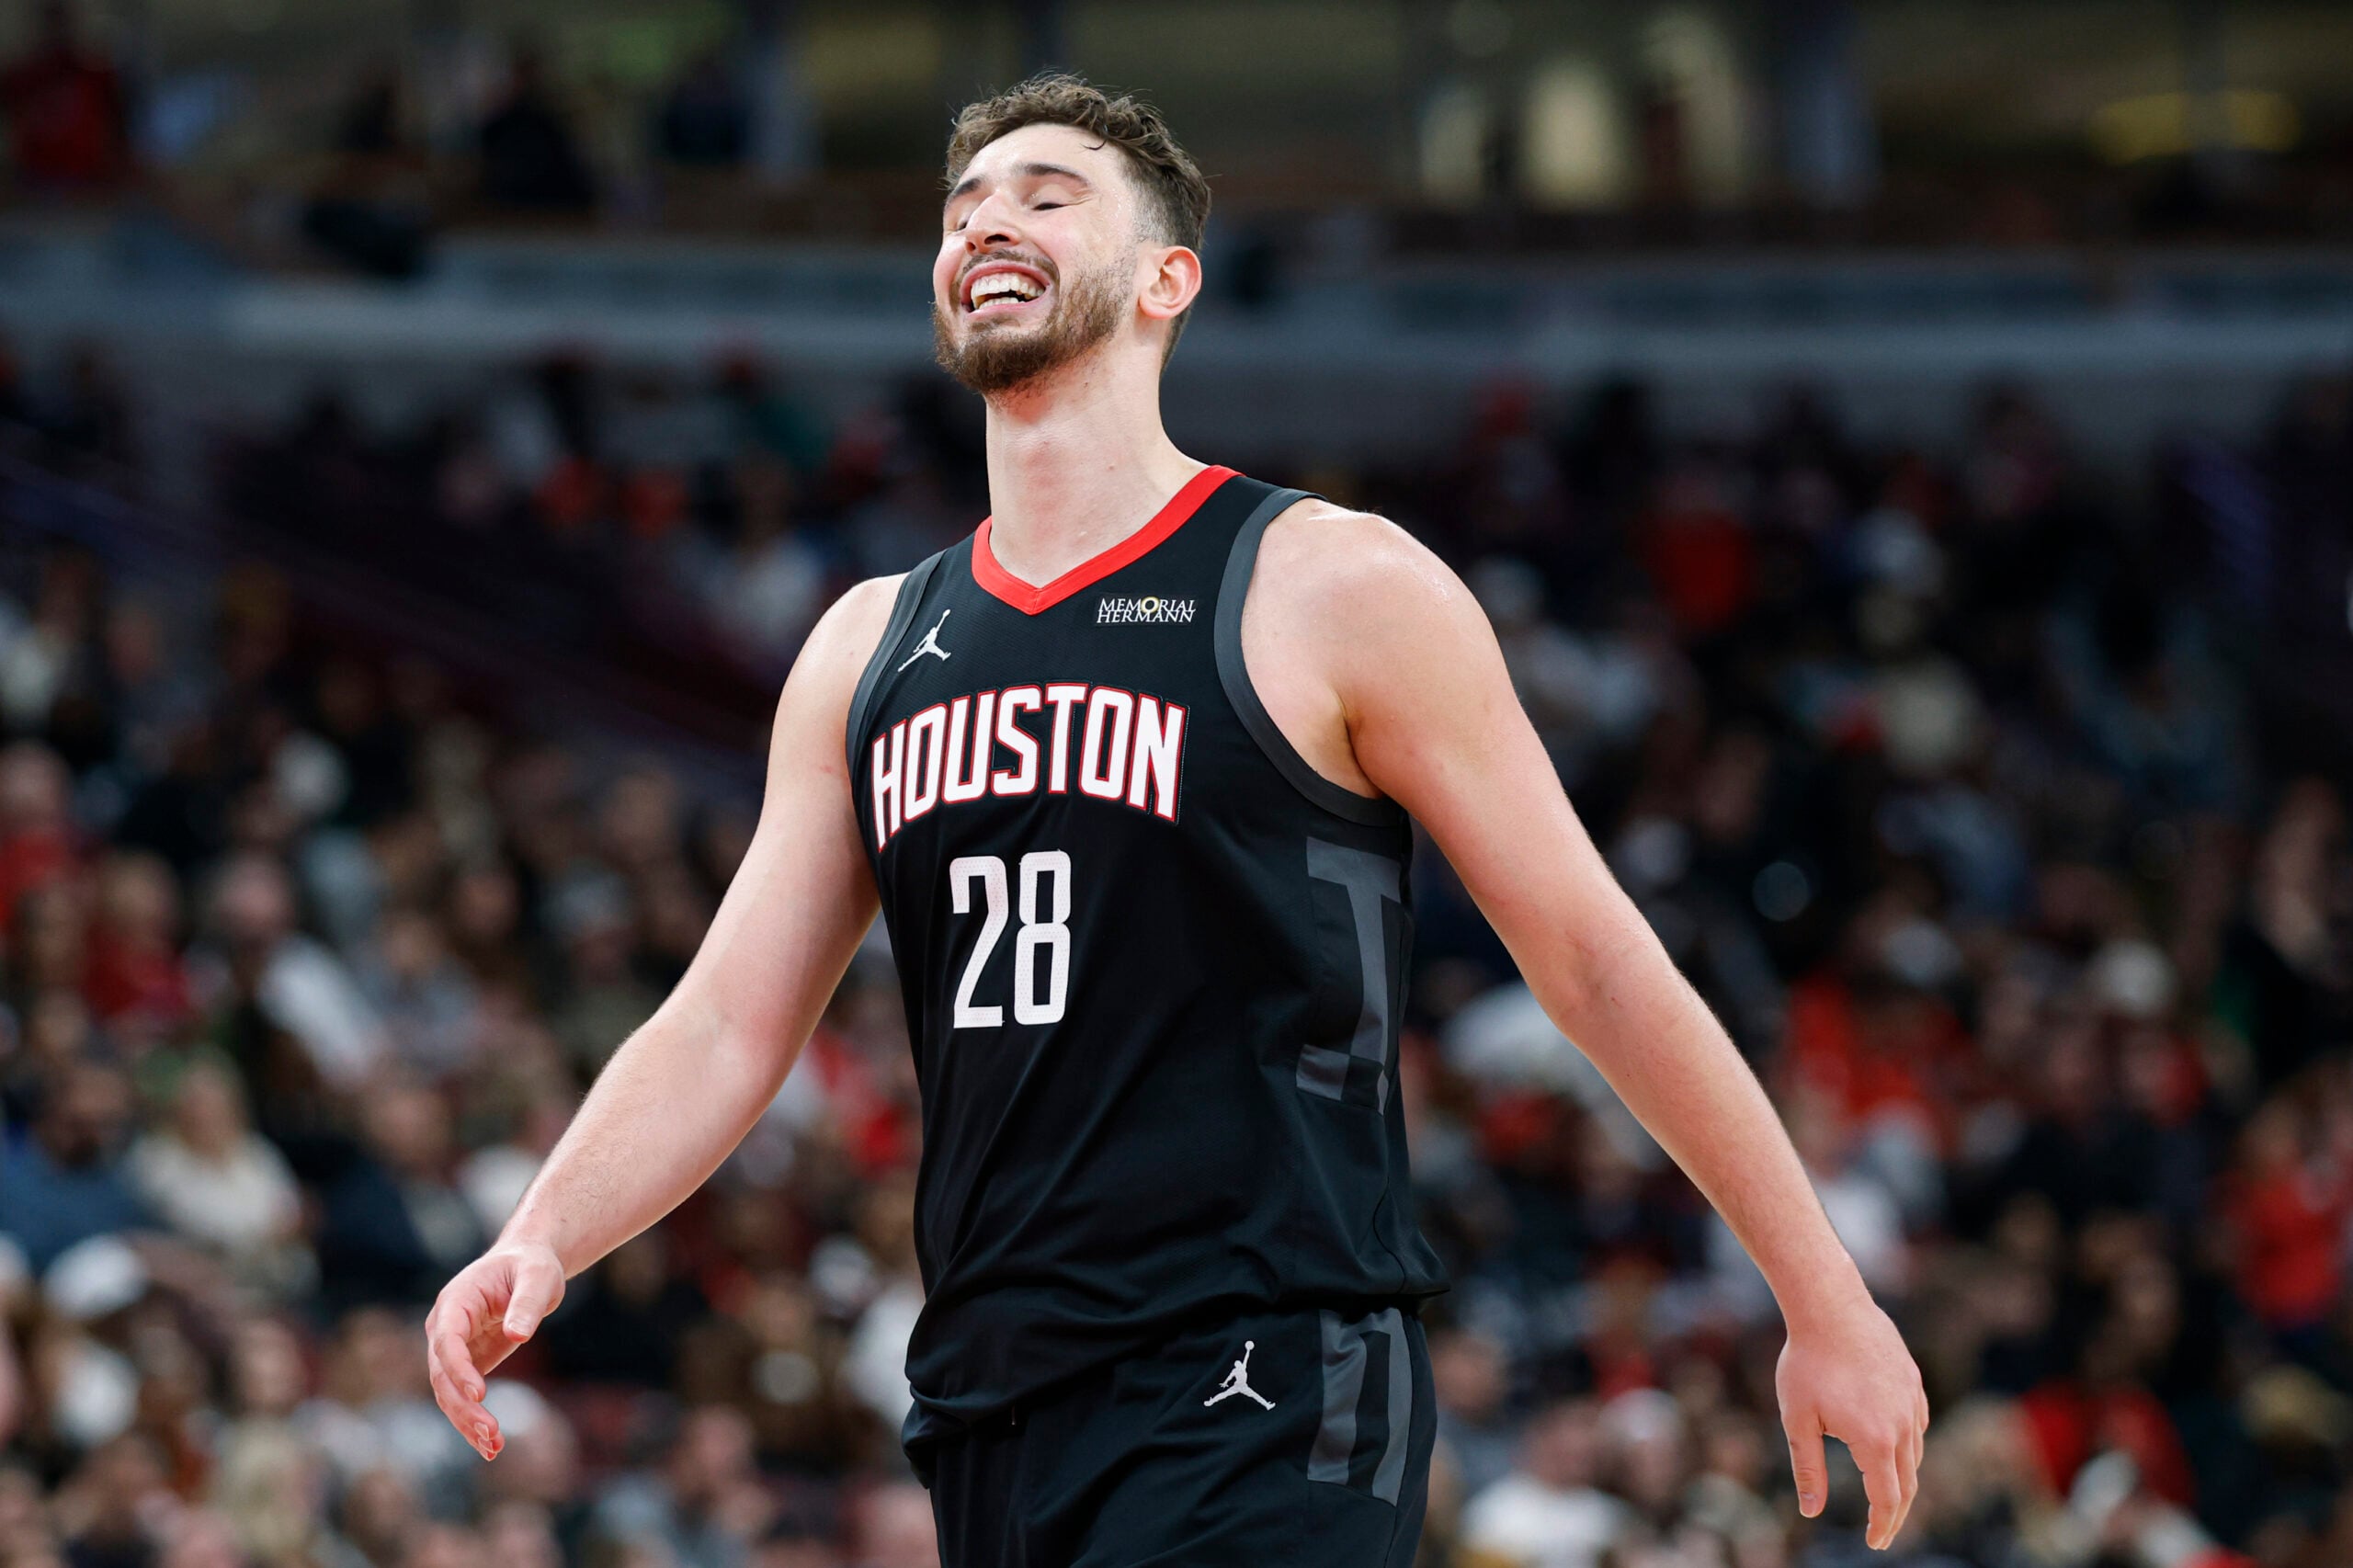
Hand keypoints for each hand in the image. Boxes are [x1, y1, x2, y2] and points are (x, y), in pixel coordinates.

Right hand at [425, 1241, 566, 1459]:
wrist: (526, 1265)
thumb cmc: (531, 1266)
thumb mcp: (539, 1276)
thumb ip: (527, 1303)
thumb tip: (518, 1335)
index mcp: (455, 1301)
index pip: (447, 1340)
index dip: (459, 1369)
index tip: (478, 1394)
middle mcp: (444, 1327)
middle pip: (442, 1374)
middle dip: (463, 1407)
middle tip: (490, 1433)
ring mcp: (452, 1348)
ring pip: (448, 1393)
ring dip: (466, 1422)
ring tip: (492, 1447)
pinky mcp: (467, 1363)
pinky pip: (462, 1397)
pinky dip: (473, 1420)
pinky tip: (491, 1445)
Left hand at [1776, 1288, 1928, 1549]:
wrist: (1829, 1306)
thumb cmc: (1806, 1362)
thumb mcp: (1797, 1419)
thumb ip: (1808, 1468)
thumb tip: (1811, 1511)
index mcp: (1875, 1440)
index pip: (1887, 1498)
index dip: (1881, 1525)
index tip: (1874, 1543)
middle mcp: (1902, 1424)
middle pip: (1908, 1483)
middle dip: (1895, 1512)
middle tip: (1882, 1532)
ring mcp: (1911, 1400)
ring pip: (1916, 1453)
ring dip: (1903, 1479)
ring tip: (1887, 1495)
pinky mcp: (1912, 1380)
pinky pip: (1917, 1424)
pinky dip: (1909, 1445)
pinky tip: (1893, 1448)